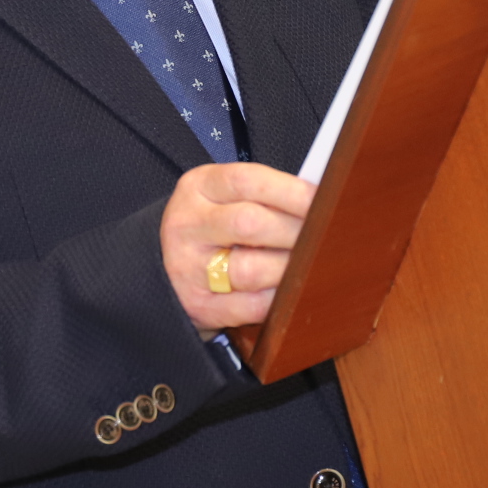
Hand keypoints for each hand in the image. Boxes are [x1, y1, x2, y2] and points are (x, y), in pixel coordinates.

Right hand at [160, 161, 314, 333]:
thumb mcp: (222, 197)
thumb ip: (263, 195)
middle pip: (250, 224)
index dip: (291, 191)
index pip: (247, 181)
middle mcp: (188, 224)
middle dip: (296, 232)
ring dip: (289, 269)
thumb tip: (322, 201)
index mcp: (198, 187)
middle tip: (325, 237)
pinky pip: (248, 306)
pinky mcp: (198, 305)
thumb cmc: (211, 227)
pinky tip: (291, 293)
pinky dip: (277, 300)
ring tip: (310, 265)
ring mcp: (188, 268)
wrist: (162, 266)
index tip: (324, 199)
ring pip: (250, 269)